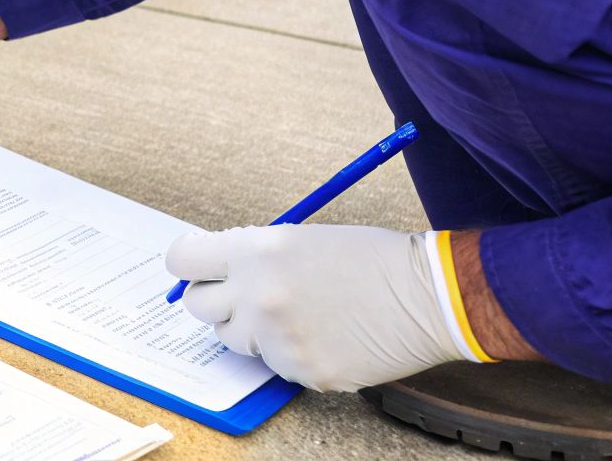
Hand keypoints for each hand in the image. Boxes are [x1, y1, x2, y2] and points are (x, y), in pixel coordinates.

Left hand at [165, 225, 474, 390]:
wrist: (428, 295)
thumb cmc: (369, 258)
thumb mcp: (299, 239)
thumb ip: (251, 257)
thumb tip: (215, 275)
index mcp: (255, 251)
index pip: (183, 260)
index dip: (189, 266)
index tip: (197, 271)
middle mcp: (257, 295)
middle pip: (198, 306)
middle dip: (216, 301)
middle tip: (244, 296)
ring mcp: (277, 338)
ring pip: (234, 339)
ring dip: (253, 329)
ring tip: (298, 313)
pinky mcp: (301, 371)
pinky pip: (275, 365)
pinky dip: (292, 353)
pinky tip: (327, 336)